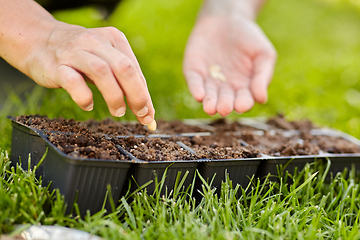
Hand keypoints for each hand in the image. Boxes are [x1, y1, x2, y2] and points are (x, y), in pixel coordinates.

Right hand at [26, 23, 154, 124]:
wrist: (40, 41)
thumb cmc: (82, 57)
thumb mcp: (106, 61)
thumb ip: (125, 82)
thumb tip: (147, 113)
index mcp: (113, 39)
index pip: (135, 69)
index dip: (144, 94)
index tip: (148, 115)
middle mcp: (95, 41)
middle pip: (124, 68)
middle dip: (136, 94)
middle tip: (140, 114)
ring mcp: (75, 52)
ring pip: (101, 72)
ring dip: (114, 96)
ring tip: (118, 112)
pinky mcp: (56, 65)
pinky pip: (73, 81)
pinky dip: (84, 97)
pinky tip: (88, 105)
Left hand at [183, 15, 275, 116]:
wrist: (226, 17)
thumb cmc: (248, 37)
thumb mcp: (263, 53)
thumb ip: (263, 75)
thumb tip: (262, 99)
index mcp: (244, 86)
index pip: (243, 99)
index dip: (242, 103)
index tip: (242, 105)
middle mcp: (225, 87)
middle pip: (225, 100)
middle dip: (225, 105)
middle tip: (224, 108)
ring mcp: (208, 80)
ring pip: (209, 95)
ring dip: (209, 102)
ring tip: (211, 108)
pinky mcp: (194, 71)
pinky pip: (194, 82)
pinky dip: (196, 89)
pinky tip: (199, 95)